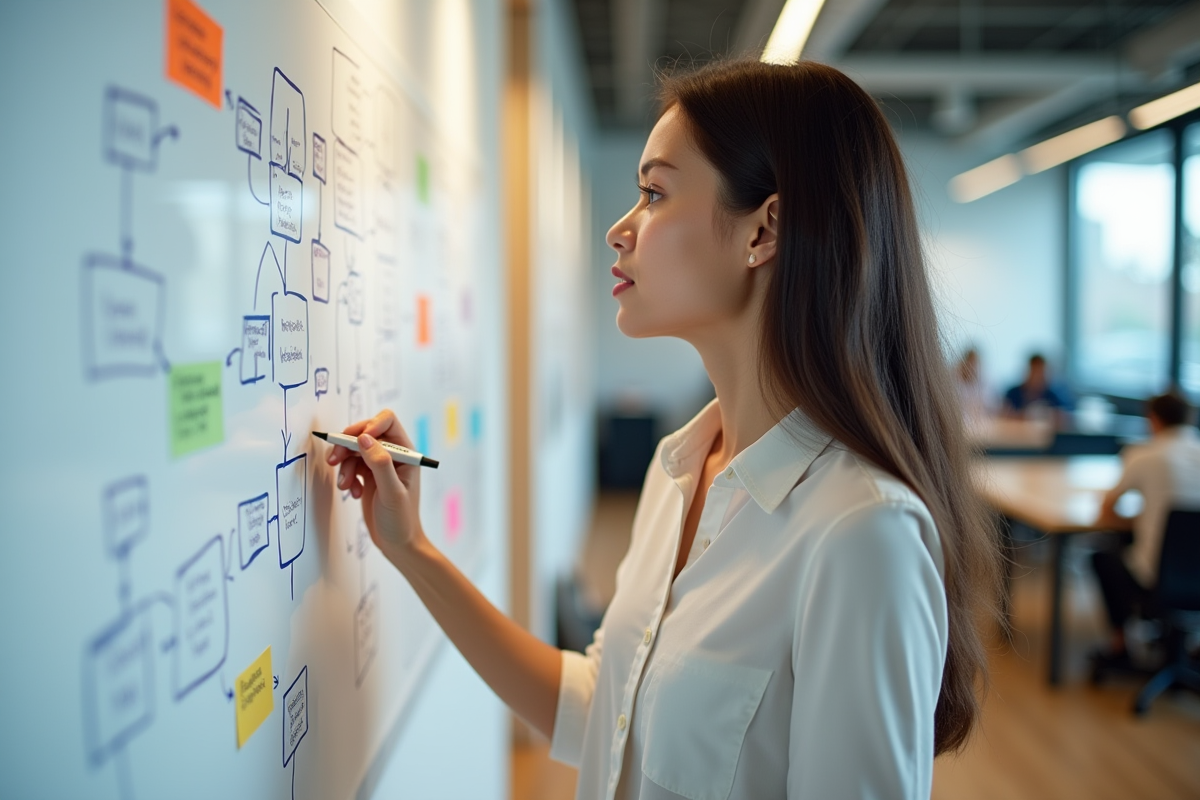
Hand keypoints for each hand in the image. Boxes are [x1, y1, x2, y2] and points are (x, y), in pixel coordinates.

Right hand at [327, 409, 426, 564]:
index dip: (370, 425)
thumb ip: (379, 464)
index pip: (387, 421)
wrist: (397, 544)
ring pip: (354, 450)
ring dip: (345, 465)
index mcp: (406, 453)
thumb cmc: (401, 520)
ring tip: (345, 486)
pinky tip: (352, 493)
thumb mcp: (392, 492)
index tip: (356, 440)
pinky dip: (346, 476)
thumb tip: (364, 438)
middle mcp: (393, 455)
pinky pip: (351, 465)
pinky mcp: (368, 477)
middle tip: (334, 460)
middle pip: (365, 433)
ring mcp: (379, 466)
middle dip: (348, 445)